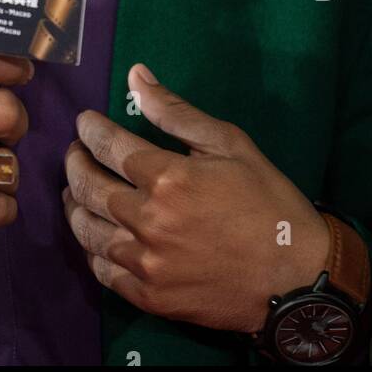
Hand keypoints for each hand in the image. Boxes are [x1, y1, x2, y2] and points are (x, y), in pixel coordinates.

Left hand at [62, 64, 330, 333]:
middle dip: (74, 162)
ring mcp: (146, 262)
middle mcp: (147, 219)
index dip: (89, 129)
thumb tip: (136, 75)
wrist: (297, 276)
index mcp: (166, 177)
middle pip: (88, 186)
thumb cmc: (267, 202)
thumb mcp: (229, 144)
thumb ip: (176, 112)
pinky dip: (91, 250)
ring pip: (86, 230)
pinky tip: (96, 236)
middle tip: (75, 152)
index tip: (85, 122)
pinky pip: (103, 270)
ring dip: (74, 205)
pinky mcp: (150, 296)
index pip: (106, 144)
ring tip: (76, 191)